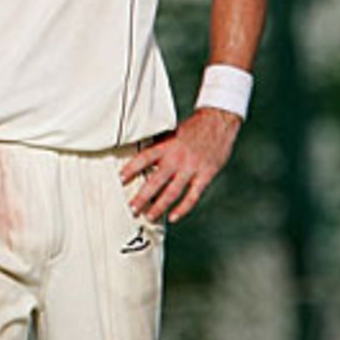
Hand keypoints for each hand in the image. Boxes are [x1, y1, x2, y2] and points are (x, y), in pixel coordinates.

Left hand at [120, 108, 241, 223]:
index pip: (144, 158)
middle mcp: (177, 158)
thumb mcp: (172, 133)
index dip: (131, 169)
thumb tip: (142, 157)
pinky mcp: (205, 176)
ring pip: (172, 192)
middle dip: (142, 196)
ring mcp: (191, 169)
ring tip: (149, 216)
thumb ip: (159, 146)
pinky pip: (192, 196)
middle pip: (156, 181)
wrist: (218, 122)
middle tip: (132, 208)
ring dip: (159, 206)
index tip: (120, 179)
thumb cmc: (194, 128)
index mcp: (167, 146)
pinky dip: (182, 209)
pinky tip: (173, 217)